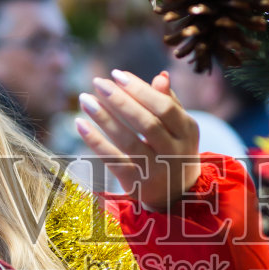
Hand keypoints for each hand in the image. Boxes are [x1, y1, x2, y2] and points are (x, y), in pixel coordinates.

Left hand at [75, 69, 200, 211]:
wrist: (177, 194)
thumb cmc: (174, 149)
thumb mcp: (180, 127)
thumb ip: (170, 101)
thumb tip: (160, 76)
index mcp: (187, 131)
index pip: (164, 107)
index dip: (140, 90)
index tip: (117, 74)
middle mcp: (174, 152)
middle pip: (147, 124)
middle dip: (120, 101)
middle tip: (98, 82)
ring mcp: (155, 170)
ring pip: (128, 142)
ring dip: (104, 119)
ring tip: (85, 99)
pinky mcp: (136, 184)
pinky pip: (113, 161)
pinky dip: (95, 142)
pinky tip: (80, 124)